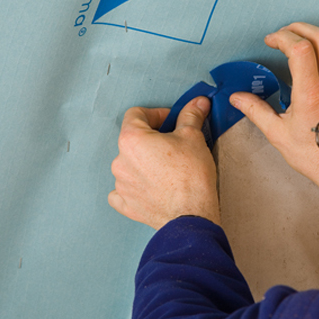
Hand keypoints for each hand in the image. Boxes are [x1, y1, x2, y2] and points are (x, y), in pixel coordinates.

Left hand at [108, 96, 219, 229]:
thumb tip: (197, 103)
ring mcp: (121, 184)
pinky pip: (124, 190)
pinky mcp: (127, 204)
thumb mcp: (193, 137)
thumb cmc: (191, 177)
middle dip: (153, 139)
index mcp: (131, 140)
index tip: (171, 120)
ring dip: (145, 162)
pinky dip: (136, 186)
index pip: (135, 114)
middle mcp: (120, 161)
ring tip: (168, 167)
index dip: (156, 113)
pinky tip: (151, 186)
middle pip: (133, 140)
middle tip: (174, 144)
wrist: (192, 215)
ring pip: (130, 164)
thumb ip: (190, 116)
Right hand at [229, 23, 318, 214]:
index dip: (283, 37)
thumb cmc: (314, 156)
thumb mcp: (278, 135)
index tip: (272, 40)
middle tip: (286, 32)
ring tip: (309, 37)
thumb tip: (237, 98)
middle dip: (300, 28)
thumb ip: (256, 111)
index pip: (299, 48)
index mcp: (310, 93)